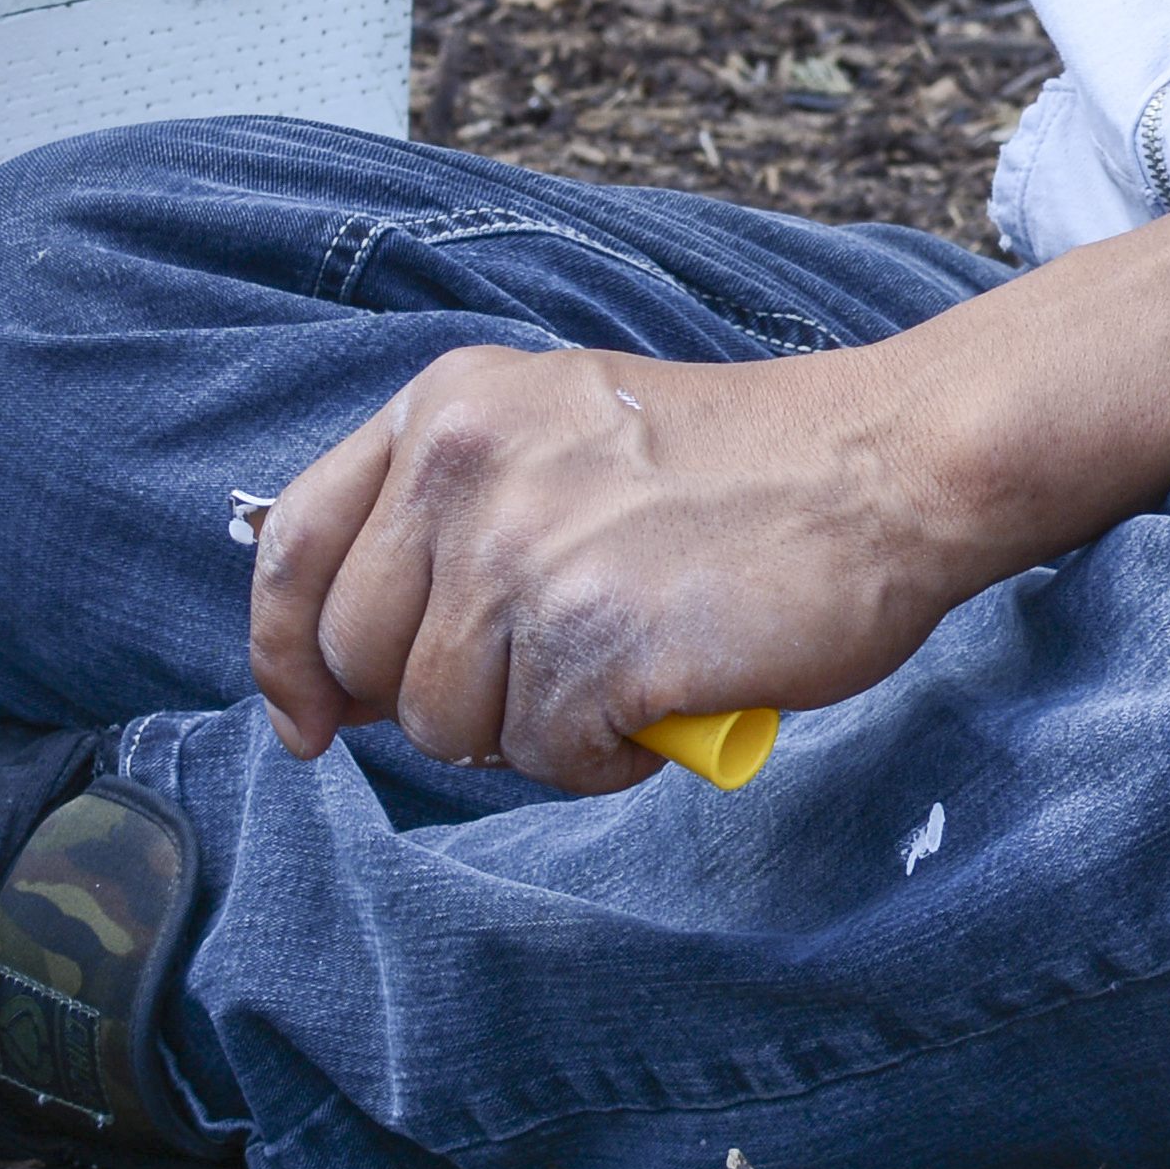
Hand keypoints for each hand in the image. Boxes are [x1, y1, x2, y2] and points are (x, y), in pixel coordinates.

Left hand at [241, 337, 997, 791]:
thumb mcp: (552, 433)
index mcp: (444, 408)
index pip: (293, 548)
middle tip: (546, 678)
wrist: (884, 465)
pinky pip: (546, 759)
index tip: (310, 719)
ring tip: (623, 677)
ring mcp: (528, 558)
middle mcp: (465, 471)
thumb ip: (446, 517)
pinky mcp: (598, 642)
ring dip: (533, 734)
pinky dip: (602, 760)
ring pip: (450, 726)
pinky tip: (661, 704)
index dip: (286, 655)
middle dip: (442, 700)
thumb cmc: (731, 466)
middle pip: (364, 659)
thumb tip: (352, 671)